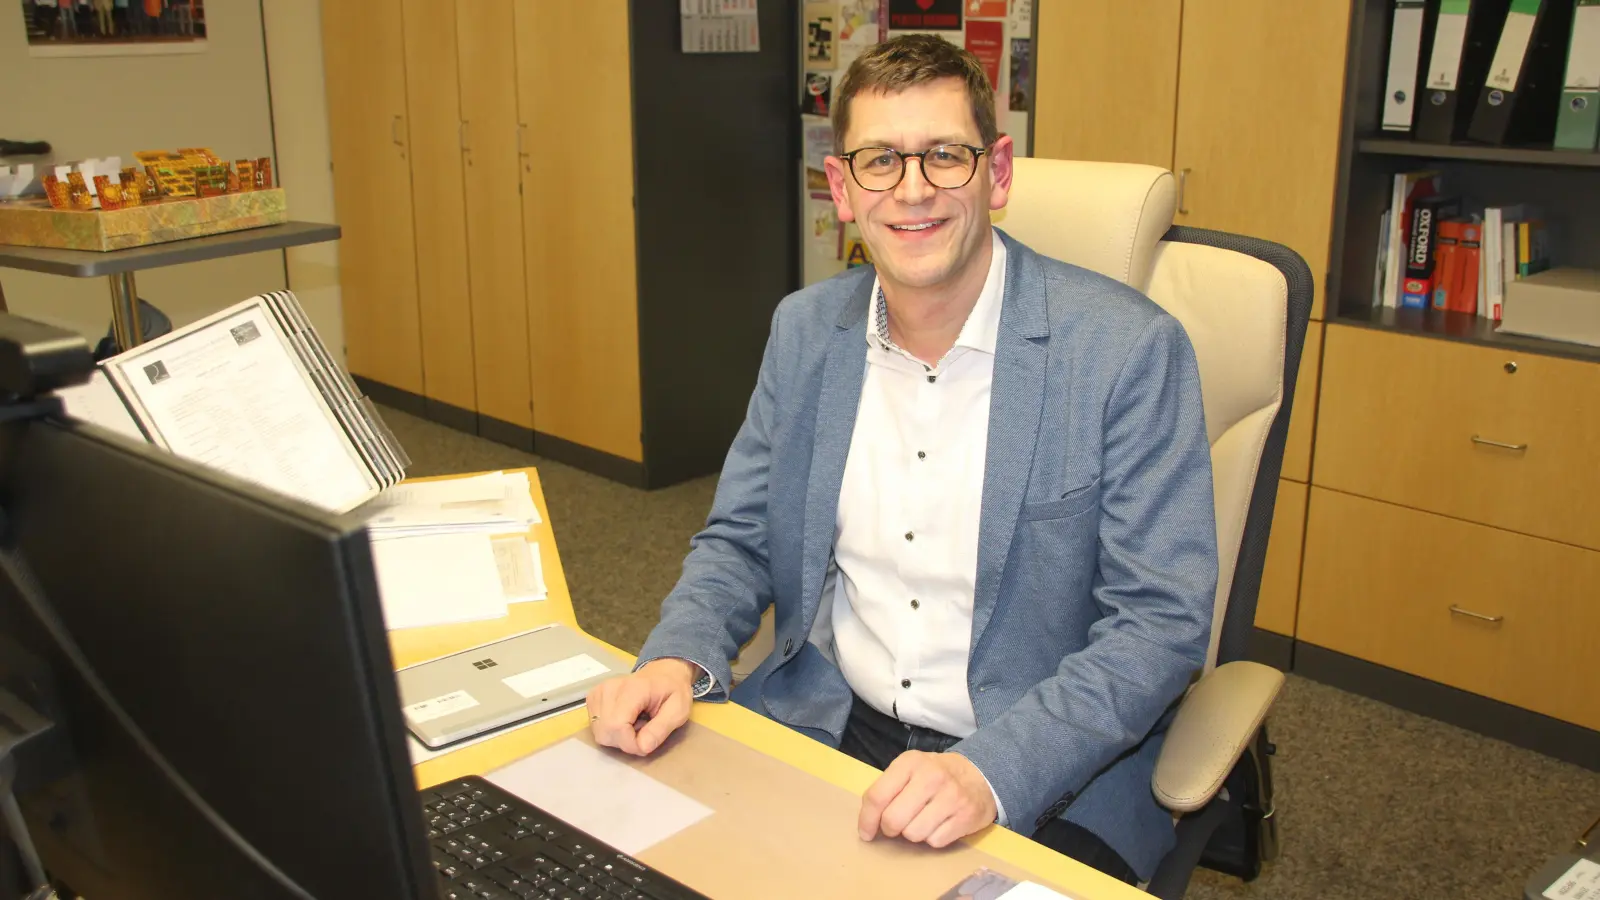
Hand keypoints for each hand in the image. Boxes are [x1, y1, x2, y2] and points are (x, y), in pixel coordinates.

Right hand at [584, 658, 696, 755]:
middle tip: (643, 731)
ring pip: (599, 732)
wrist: (663, 674)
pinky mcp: (593, 697)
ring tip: (634, 723)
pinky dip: (610, 730)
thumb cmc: (672, 692)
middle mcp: (610, 688)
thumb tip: (642, 748)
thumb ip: (660, 730)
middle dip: (625, 742)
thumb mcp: (678, 711)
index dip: (631, 744)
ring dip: (617, 737)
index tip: (646, 742)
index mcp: (633, 689)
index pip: (617, 726)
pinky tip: (624, 720)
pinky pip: (595, 726)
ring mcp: (599, 692)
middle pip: (605, 732)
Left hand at [857, 750, 996, 847]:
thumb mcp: (909, 770)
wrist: (979, 775)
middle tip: (896, 826)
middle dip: (890, 829)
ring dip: (912, 834)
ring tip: (920, 821)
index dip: (867, 820)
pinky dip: (932, 838)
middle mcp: (931, 777)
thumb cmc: (935, 775)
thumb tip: (867, 824)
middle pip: (893, 820)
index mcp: (910, 763)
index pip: (877, 797)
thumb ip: (887, 789)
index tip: (866, 833)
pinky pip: (935, 842)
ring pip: (913, 834)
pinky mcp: (965, 817)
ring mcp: (951, 797)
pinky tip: (938, 824)